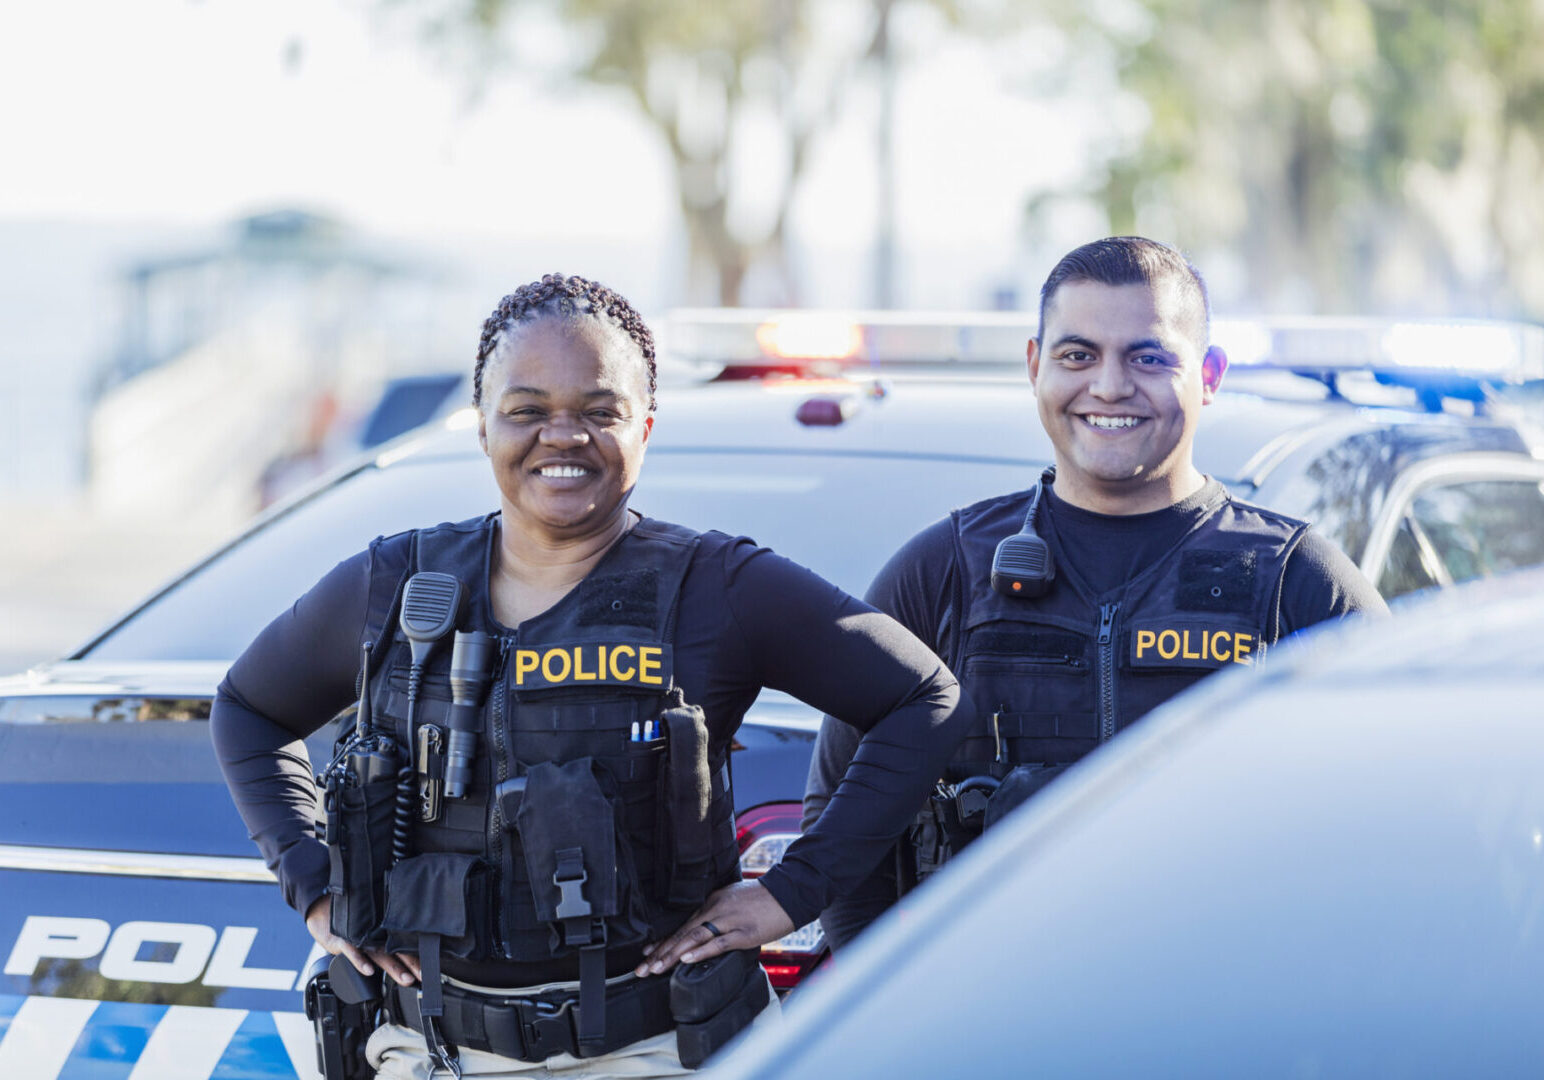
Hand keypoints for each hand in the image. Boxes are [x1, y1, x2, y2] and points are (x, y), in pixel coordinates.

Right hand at [305, 895, 421, 987]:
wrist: (323, 913)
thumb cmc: (349, 925)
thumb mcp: (367, 931)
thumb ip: (383, 940)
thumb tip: (404, 953)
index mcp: (382, 935)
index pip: (404, 947)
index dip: (418, 958)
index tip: (432, 969)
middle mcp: (374, 936)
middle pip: (397, 952)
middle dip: (412, 965)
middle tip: (425, 976)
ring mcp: (360, 939)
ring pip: (380, 954)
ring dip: (394, 967)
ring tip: (406, 979)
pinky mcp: (343, 940)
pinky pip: (352, 952)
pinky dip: (360, 961)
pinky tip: (368, 971)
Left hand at [635, 881, 794, 976]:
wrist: (790, 891)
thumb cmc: (764, 898)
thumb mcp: (734, 898)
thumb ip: (718, 913)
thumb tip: (705, 930)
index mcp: (712, 902)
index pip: (682, 924)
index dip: (663, 941)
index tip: (646, 953)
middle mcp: (716, 909)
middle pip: (682, 932)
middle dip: (660, 952)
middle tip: (642, 968)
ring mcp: (729, 921)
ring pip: (694, 938)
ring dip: (672, 954)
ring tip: (656, 968)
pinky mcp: (744, 932)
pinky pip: (718, 943)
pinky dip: (701, 951)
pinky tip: (686, 959)